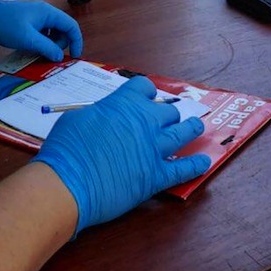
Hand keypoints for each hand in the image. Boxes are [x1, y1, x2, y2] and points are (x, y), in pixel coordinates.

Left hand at [0, 0, 82, 60]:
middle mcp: (45, 12)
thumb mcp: (29, 40)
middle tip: (49, 55)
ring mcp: (37, 16)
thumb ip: (47, 48)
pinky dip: (42, 41)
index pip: (71, 26)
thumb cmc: (7, 26)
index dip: (76, 41)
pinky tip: (33, 48)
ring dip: (51, 44)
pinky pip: (43, 32)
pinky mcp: (29, 21)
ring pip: (53, 32)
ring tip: (39, 53)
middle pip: (63, 29)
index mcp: (48, 13)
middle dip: (60, 44)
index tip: (75, 55)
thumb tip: (60, 56)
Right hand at [33, 76, 210, 233]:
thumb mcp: (76, 118)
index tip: (146, 97)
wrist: (68, 182)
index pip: (145, 87)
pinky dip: (196, 165)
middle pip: (167, 111)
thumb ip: (98, 113)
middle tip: (166, 119)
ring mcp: (154, 149)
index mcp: (124, 104)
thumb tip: (104, 116)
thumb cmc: (66, 148)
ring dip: (192, 128)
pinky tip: (204, 162)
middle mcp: (144, 122)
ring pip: (183, 133)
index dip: (146, 92)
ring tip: (198, 126)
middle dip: (166, 114)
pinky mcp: (156, 176)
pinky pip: (183, 169)